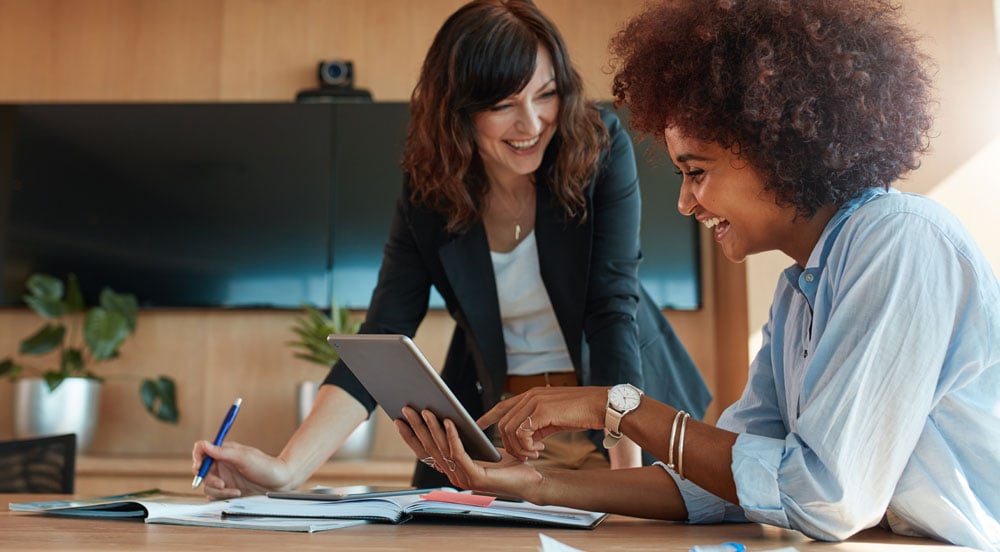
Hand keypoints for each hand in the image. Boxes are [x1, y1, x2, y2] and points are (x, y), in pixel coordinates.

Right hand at [191, 439, 292, 499]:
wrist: (280, 482)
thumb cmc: (265, 466)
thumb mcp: (244, 457)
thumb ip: (222, 452)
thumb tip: (204, 445)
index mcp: (224, 452)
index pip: (201, 450)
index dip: (197, 457)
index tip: (199, 466)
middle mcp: (221, 464)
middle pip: (201, 471)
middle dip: (209, 479)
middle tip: (221, 484)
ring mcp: (224, 478)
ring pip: (207, 486)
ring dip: (219, 490)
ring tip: (236, 491)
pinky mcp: (227, 491)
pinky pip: (215, 496)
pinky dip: (223, 497)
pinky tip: (237, 494)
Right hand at [395, 407, 541, 497]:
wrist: (530, 479)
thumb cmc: (508, 462)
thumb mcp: (479, 446)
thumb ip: (462, 438)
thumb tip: (445, 416)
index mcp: (452, 469)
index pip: (425, 452)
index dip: (411, 436)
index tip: (399, 419)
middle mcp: (454, 476)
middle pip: (429, 448)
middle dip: (416, 427)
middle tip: (407, 408)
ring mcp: (463, 478)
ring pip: (442, 449)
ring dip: (432, 428)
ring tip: (426, 410)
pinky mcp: (475, 477)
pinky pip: (459, 453)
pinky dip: (452, 436)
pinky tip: (449, 421)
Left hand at [477, 386, 607, 459]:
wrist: (602, 406)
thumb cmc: (582, 412)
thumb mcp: (554, 418)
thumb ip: (538, 425)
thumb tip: (528, 439)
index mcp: (532, 395)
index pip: (502, 405)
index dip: (488, 416)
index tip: (477, 426)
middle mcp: (530, 396)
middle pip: (503, 423)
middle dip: (509, 444)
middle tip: (526, 455)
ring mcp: (535, 401)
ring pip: (510, 429)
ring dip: (519, 448)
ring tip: (534, 453)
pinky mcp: (542, 410)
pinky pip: (522, 433)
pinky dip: (526, 446)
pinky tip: (540, 449)